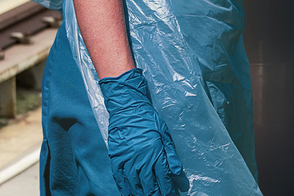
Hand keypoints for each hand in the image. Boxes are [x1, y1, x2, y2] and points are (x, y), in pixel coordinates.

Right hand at [98, 68, 184, 195]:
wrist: (127, 106)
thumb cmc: (147, 118)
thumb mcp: (164, 133)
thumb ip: (171, 154)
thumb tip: (178, 173)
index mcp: (155, 153)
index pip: (163, 178)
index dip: (168, 190)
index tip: (170, 195)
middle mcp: (141, 159)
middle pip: (149, 185)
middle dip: (156, 195)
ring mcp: (127, 159)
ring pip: (135, 184)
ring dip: (141, 194)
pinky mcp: (116, 157)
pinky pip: (119, 177)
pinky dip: (123, 188)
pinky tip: (128, 194)